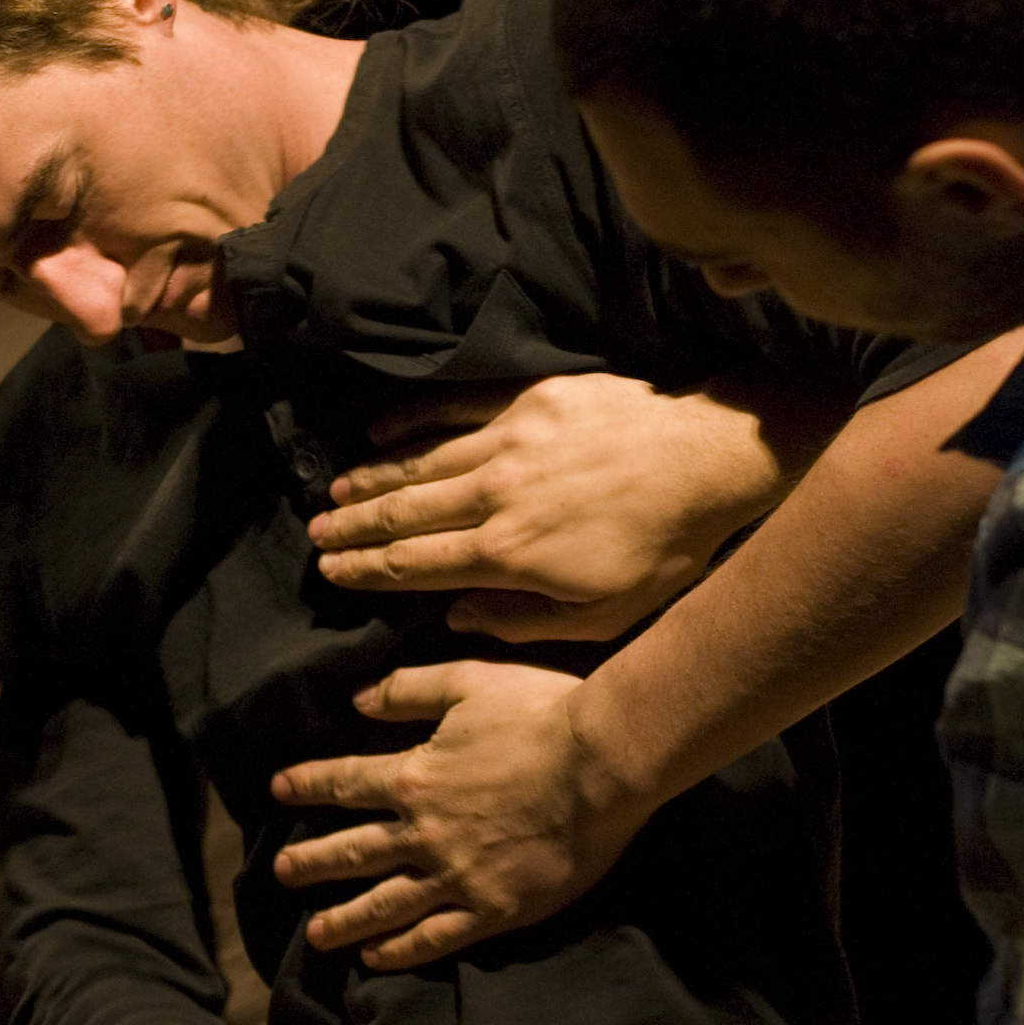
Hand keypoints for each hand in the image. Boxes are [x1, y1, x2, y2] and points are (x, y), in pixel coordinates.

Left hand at [271, 660, 647, 966]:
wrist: (604, 764)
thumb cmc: (544, 714)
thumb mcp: (469, 682)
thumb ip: (410, 691)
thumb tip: (358, 700)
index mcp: (415, 776)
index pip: (345, 783)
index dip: (308, 785)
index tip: (279, 791)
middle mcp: (424, 832)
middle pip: (353, 851)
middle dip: (312, 862)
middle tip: (281, 874)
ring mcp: (456, 876)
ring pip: (385, 904)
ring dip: (345, 919)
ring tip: (314, 935)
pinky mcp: (493, 908)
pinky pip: (436, 937)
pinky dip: (402, 950)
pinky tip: (377, 958)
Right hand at [310, 374, 825, 642]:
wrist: (708, 462)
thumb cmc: (663, 550)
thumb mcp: (601, 616)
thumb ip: (520, 623)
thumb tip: (456, 616)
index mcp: (507, 553)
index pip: (415, 564)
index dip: (365, 569)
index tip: (330, 570)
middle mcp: (494, 494)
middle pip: (405, 513)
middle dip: (353, 527)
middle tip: (315, 534)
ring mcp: (509, 441)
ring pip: (421, 462)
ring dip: (373, 479)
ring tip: (337, 491)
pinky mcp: (530, 401)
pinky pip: (455, 408)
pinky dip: (413, 419)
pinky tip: (381, 430)